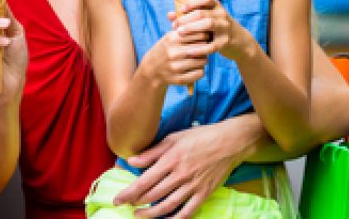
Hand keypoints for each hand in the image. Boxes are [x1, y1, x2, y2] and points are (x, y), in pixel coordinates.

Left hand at [115, 122, 245, 218]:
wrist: (230, 142)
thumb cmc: (199, 137)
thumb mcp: (173, 138)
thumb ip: (151, 152)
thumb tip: (131, 160)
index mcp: (170, 159)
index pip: (144, 181)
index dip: (129, 192)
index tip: (118, 199)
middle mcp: (180, 174)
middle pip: (153, 195)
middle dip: (136, 203)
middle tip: (126, 206)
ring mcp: (194, 185)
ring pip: (168, 205)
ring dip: (152, 214)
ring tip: (140, 216)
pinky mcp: (205, 193)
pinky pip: (189, 211)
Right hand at [143, 27, 207, 88]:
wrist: (151, 69)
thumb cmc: (165, 49)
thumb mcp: (170, 36)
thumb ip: (186, 30)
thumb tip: (207, 28)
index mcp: (172, 38)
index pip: (200, 35)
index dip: (205, 36)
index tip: (205, 38)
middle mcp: (174, 52)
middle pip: (203, 48)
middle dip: (206, 48)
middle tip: (203, 49)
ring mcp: (176, 67)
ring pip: (203, 61)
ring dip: (204, 59)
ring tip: (198, 58)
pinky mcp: (179, 79)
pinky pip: (200, 73)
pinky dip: (200, 70)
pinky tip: (195, 67)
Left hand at [169, 0, 251, 61]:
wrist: (239, 42)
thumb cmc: (215, 28)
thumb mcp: (205, 19)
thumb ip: (187, 16)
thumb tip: (169, 15)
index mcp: (216, 6)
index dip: (192, 2)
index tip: (181, 9)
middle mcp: (222, 14)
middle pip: (202, 12)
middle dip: (186, 18)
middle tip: (175, 25)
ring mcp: (225, 28)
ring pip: (209, 24)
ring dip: (192, 28)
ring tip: (179, 33)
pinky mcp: (226, 42)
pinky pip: (212, 45)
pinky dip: (200, 48)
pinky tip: (189, 51)